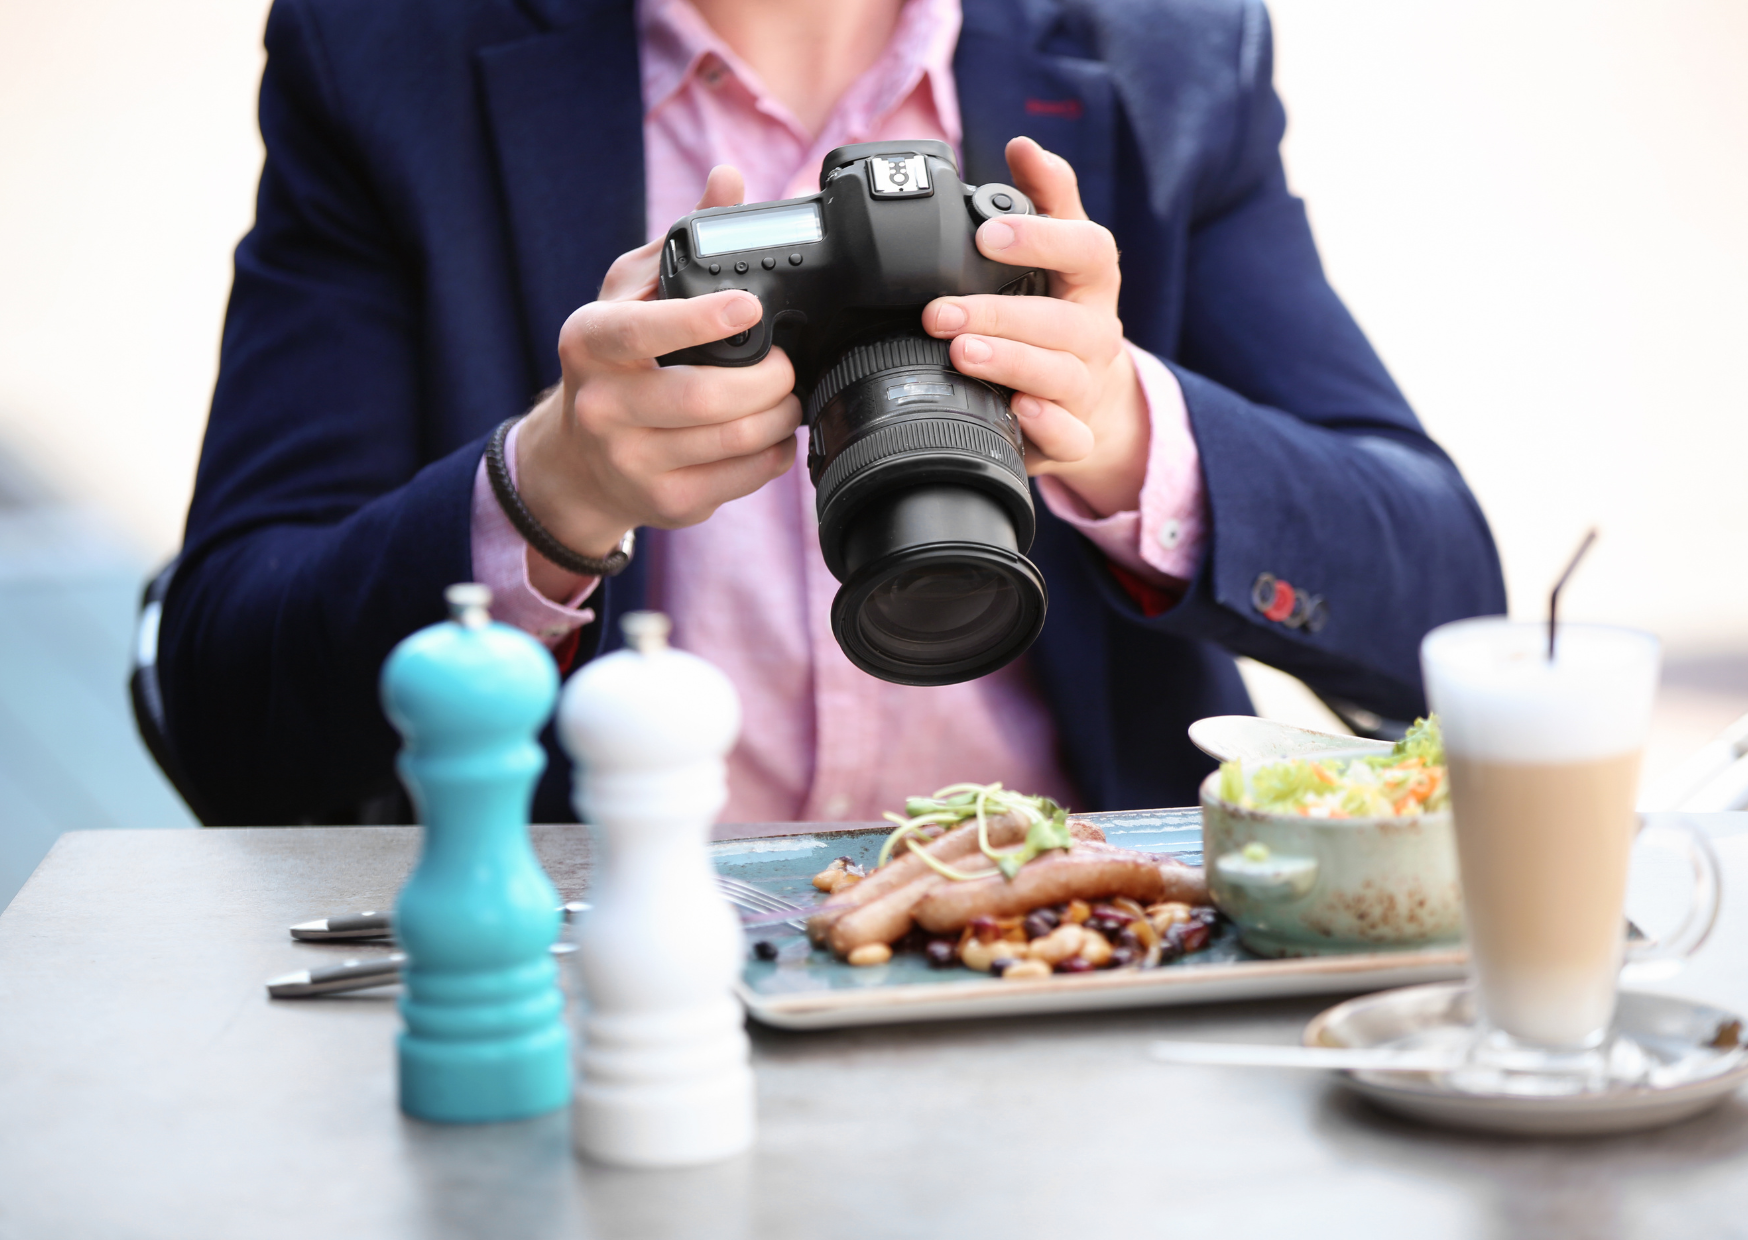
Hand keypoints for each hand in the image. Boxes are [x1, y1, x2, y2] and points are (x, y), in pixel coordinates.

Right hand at [514, 166, 801, 599]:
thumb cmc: (615, 361)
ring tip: (788, 398)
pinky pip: (740, 480)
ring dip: (780, 417)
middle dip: (769, 380)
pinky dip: (773, 456)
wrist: (578, 459)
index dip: (701, 320)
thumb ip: (683, 237)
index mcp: (590, 341)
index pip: (645, 332)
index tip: (750, 309)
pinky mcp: (664, 504)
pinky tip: (773, 436)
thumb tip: (728, 178)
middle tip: (789, 367)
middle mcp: (602, 406)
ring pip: (732, 442)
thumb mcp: (631, 293)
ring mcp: (630, 462)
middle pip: (705, 398)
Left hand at [922, 136, 1148, 516]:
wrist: (1092, 400)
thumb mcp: (1062, 252)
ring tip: (960, 354)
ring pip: (1060, 377)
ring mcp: (1087, 387)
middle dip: (997, 313)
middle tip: (938, 311)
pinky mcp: (1074, 435)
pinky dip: (1045, 426)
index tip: (987, 232)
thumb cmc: (1062, 313)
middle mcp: (1095, 332)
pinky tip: (1015, 410)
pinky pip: (1070, 437)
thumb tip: (1024, 144)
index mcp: (1091, 281)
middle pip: (1062, 321)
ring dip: (1009, 363)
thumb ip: (1046, 197)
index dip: (1041, 238)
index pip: (1086, 249)